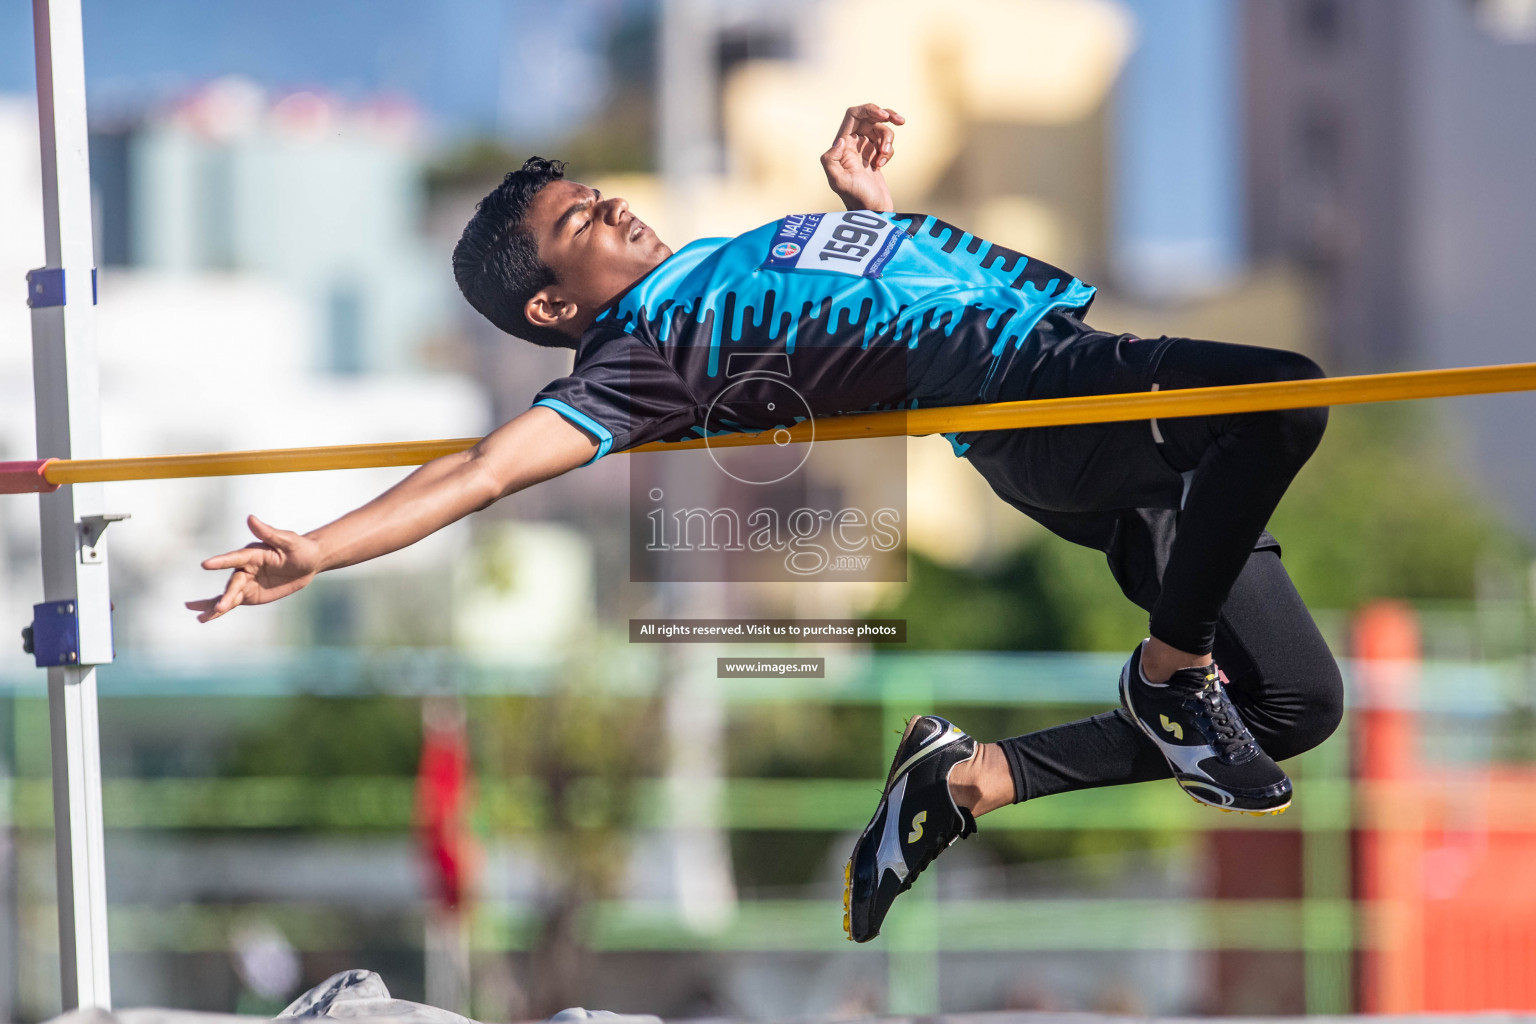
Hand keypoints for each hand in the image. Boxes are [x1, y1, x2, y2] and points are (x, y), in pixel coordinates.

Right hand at [186, 515, 321, 622]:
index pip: (235, 558)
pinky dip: (219, 611)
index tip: (205, 564)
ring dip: (215, 605)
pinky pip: (232, 603)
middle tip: (219, 607)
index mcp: (252, 554)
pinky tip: (204, 618)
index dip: (221, 562)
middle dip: (226, 595)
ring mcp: (246, 582)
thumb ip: (269, 533)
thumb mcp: (288, 541)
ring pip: (228, 595)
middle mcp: (245, 568)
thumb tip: (251, 518)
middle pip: (233, 583)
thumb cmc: (299, 548)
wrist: (308, 562)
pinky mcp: (249, 594)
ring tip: (201, 618)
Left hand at [820, 102, 904, 212]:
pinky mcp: (874, 158)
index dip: (869, 109)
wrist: (873, 213)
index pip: (853, 115)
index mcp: (841, 146)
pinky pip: (885, 143)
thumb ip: (831, 159)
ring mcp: (863, 151)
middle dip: (885, 117)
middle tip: (900, 121)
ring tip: (884, 157)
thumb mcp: (838, 181)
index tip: (884, 116)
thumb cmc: (856, 199)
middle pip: (869, 118)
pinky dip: (888, 151)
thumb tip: (840, 139)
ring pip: (880, 130)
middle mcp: (851, 145)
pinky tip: (881, 166)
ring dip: (888, 139)